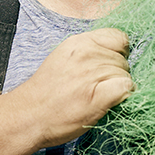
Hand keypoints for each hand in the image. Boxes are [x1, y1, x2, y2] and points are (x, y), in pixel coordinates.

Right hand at [8, 28, 132, 147]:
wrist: (28, 117)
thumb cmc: (46, 92)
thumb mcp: (63, 58)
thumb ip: (86, 52)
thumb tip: (111, 55)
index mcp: (79, 42)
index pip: (118, 37)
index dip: (119, 52)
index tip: (109, 64)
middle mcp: (88, 53)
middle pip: (123, 59)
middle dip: (117, 73)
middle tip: (97, 88)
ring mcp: (94, 73)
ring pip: (126, 75)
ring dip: (118, 87)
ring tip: (97, 97)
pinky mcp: (100, 94)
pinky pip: (127, 87)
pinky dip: (123, 95)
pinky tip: (108, 102)